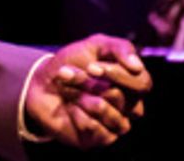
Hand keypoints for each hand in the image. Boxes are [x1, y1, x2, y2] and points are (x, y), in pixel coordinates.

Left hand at [24, 34, 151, 148]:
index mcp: (132, 85)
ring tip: (66, 90)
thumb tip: (137, 67)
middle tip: (67, 73)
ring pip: (105, 110)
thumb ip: (120, 48)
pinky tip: (70, 109)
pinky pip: (93, 126)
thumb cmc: (72, 63)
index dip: (118, 75)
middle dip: (90, 83)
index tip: (90, 66)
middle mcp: (128, 106)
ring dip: (79, 95)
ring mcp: (115, 125)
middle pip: (121, 97)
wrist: (41, 84)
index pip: (142, 83)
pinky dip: (76, 113)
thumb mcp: (94, 45)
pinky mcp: (100, 139)